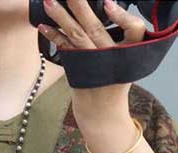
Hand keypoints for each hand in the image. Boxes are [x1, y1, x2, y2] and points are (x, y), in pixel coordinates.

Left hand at [38, 0, 146, 125]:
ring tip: (49, 2)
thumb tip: (98, 8)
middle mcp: (111, 59)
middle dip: (81, 6)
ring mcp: (93, 67)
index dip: (122, 16)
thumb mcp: (124, 62)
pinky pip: (65, 50)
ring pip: (77, 37)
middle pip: (96, 29)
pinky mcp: (78, 73)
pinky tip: (43, 26)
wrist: (103, 115)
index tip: (109, 3)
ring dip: (61, 17)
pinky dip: (54, 36)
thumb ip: (116, 39)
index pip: (135, 30)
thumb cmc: (113, 83)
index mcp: (129, 54)